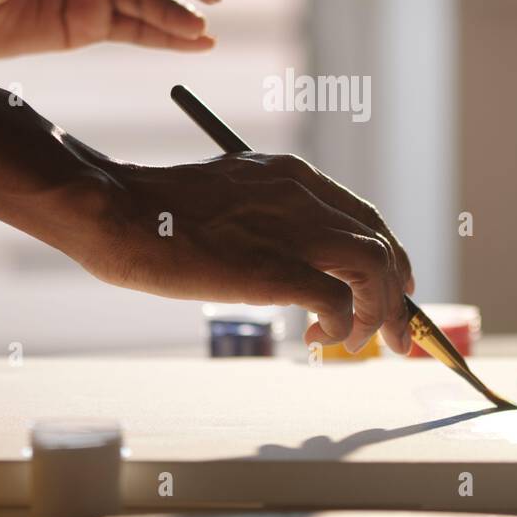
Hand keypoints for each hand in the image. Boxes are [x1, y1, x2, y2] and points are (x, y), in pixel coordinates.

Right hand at [74, 153, 416, 353]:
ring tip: (355, 341)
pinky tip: (320, 337)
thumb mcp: (229, 195)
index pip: (365, 216)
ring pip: (375, 268)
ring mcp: (292, 229)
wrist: (119, 212)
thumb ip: (267, 215)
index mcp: (292, 175)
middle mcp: (303, 194)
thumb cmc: (159, 212)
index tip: (388, 290)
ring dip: (378, 312)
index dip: (387, 257)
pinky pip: (340, 300)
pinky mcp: (274, 268)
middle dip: (397, 293)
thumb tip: (290, 259)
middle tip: (394, 333)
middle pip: (381, 242)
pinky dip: (345, 324)